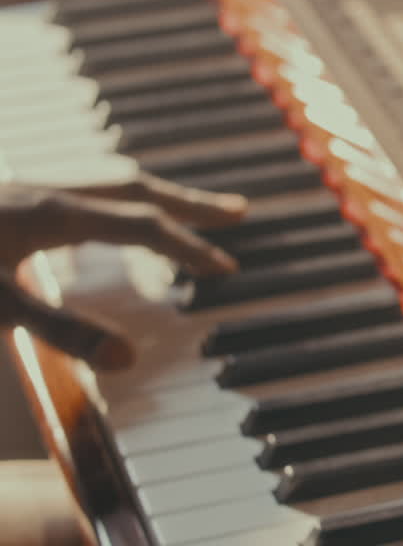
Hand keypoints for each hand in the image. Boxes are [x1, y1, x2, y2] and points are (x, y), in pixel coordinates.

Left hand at [0, 173, 246, 370]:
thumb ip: (60, 330)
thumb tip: (126, 357)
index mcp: (53, 214)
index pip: (142, 224)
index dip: (187, 246)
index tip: (224, 268)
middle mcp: (49, 194)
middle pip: (137, 190)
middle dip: (191, 204)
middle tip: (237, 212)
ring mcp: (30, 192)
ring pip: (109, 188)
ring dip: (157, 199)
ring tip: (188, 213)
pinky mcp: (13, 201)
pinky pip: (82, 197)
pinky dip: (115, 207)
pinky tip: (107, 229)